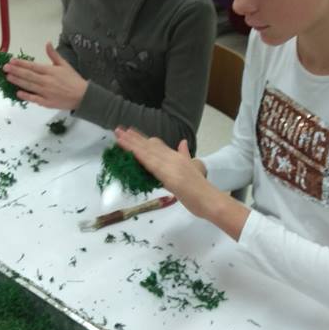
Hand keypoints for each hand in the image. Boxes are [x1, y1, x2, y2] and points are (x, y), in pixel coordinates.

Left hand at [4, 42, 87, 109]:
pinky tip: (18, 92)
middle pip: (28, 75)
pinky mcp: (47, 102)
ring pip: (29, 86)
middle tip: (5, 68)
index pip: (32, 66)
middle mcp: (46, 81)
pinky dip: (26, 96)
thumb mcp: (64, 65)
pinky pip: (34, 99)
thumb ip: (54, 55)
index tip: (12, 61)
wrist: (82, 96)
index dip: (21, 63)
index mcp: (50, 71)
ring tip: (8, 77)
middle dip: (15, 71)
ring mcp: (46, 92)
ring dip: (17, 81)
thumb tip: (47, 43)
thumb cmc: (73, 80)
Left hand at [115, 128, 250, 239]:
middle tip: (118, 130)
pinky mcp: (169, 176)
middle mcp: (173, 158)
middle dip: (133, 138)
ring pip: (147, 152)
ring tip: (118, 136)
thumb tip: (183, 143)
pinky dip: (140, 156)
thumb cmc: (201, 189)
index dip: (142, 138)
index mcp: (177, 157)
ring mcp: (171, 166)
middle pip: (149, 145)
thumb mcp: (193, 168)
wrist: (211, 199)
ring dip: (131, 144)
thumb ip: (185, 155)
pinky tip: (130, 151)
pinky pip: (151, 164)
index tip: (130, 132)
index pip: (156, 145)